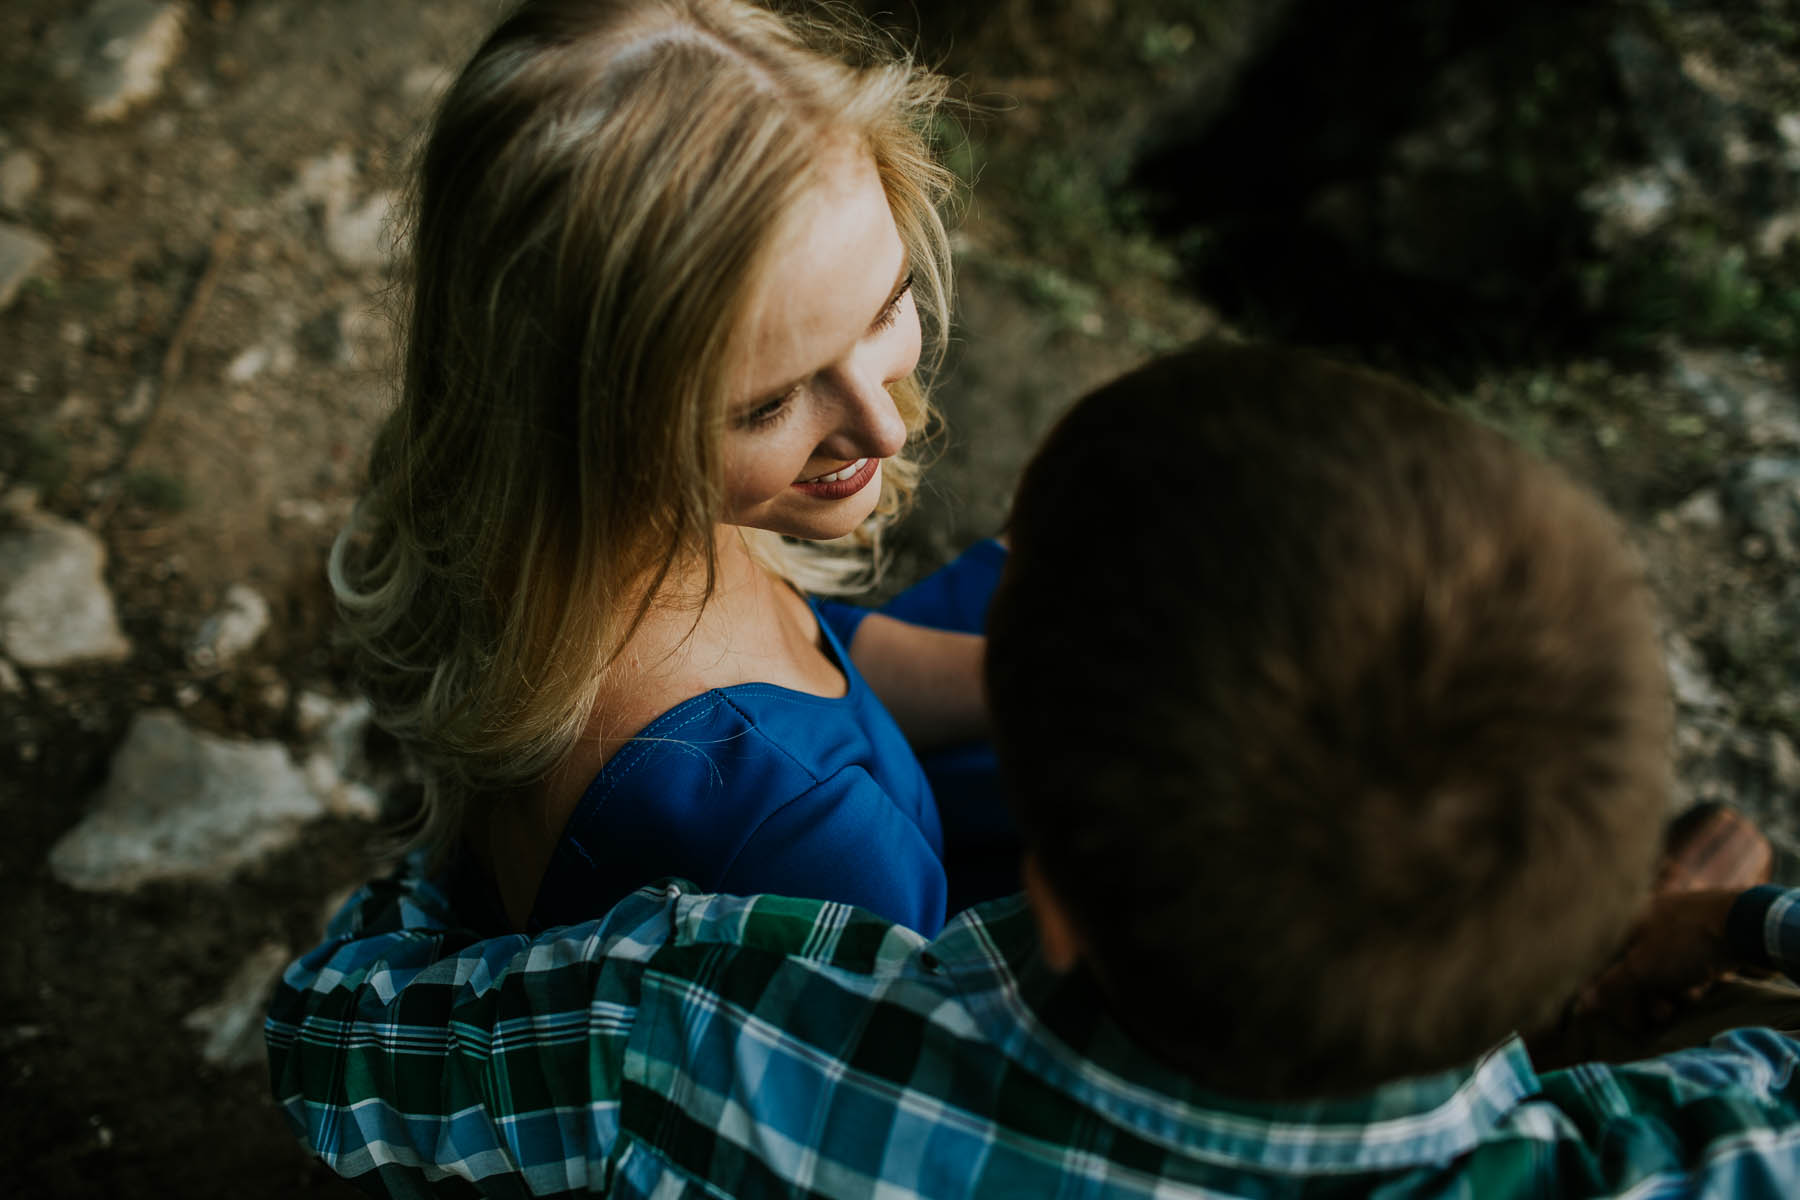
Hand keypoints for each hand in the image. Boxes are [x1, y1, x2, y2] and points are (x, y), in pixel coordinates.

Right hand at [1574, 889, 1742, 1033]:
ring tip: (1675, 1009)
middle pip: (1634, 967)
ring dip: (1665, 996)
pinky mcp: (1708, 943)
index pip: (1604, 956)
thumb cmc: (1684, 943)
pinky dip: (1688, 986)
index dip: (1605, 987)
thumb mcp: (1640, 967)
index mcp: (1629, 917)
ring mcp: (1682, 930)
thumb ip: (1611, 985)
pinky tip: (1696, 996)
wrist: (1747, 927)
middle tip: (1652, 1018)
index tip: (1613, 1014)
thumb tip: (1583, 1003)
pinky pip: (1688, 970)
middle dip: (1641, 997)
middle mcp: (1653, 920)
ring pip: (1663, 971)